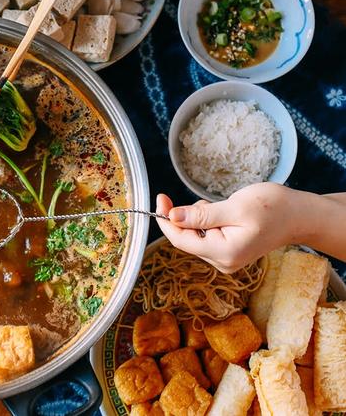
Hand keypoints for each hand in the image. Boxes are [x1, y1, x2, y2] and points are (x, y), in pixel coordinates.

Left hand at [154, 183, 295, 272]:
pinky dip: (206, 223)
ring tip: (219, 207)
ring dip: (197, 219)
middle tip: (186, 199)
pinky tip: (222, 214)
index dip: (166, 220)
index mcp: (224, 253)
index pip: (181, 241)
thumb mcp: (235, 207)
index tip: (160, 199)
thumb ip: (202, 215)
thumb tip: (173, 217)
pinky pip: (206, 237)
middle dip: (181, 218)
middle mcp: (223, 261)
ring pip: (195, 238)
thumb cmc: (274, 208)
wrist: (300, 216)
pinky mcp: (229, 253)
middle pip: (186, 240)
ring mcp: (226, 259)